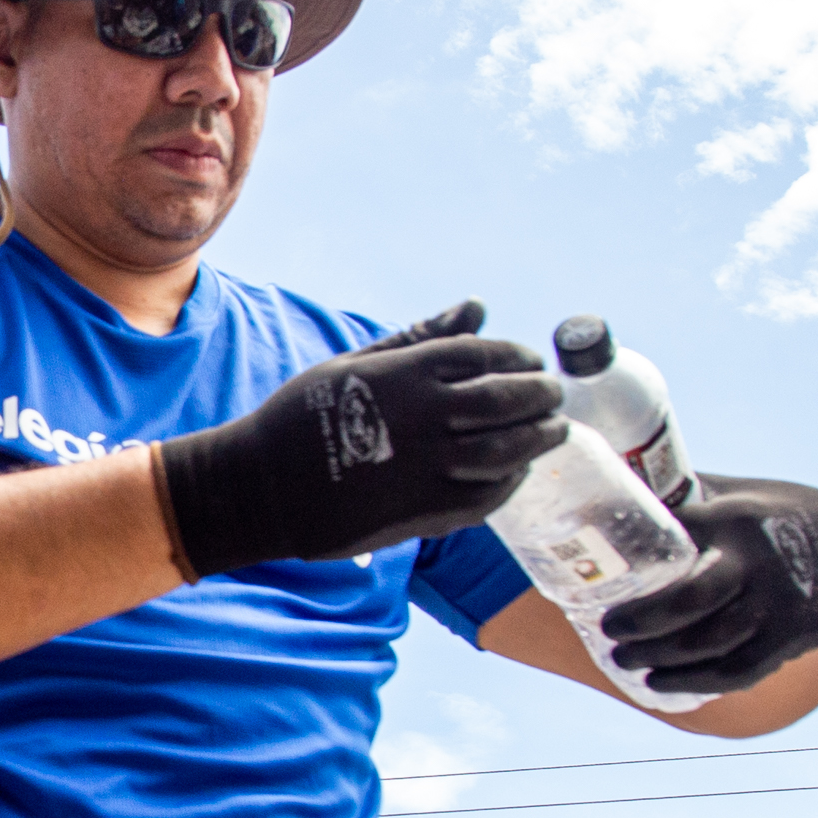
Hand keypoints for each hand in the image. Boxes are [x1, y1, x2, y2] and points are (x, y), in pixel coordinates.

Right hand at [156, 301, 568, 578]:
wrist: (263, 485)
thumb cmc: (303, 417)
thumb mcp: (357, 365)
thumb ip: (421, 338)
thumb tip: (476, 307)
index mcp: (406, 373)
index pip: (485, 354)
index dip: (517, 356)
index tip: (531, 362)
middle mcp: (425, 415)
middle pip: (508, 399)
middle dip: (541, 395)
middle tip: (554, 396)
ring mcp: (429, 465)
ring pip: (509, 449)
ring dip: (539, 438)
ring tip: (553, 431)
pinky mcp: (426, 509)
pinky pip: (488, 494)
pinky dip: (512, 481)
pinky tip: (517, 470)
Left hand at [597, 474, 817, 693]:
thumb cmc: (770, 519)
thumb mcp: (732, 497)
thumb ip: (682, 505)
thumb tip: (606, 504)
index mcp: (735, 521)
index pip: (678, 539)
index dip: (638, 562)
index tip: (600, 581)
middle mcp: (757, 563)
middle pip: (694, 600)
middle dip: (644, 622)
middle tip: (610, 631)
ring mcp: (777, 605)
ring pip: (712, 642)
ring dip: (663, 659)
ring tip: (625, 661)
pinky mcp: (789, 640)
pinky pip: (738, 670)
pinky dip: (696, 683)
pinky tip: (661, 685)